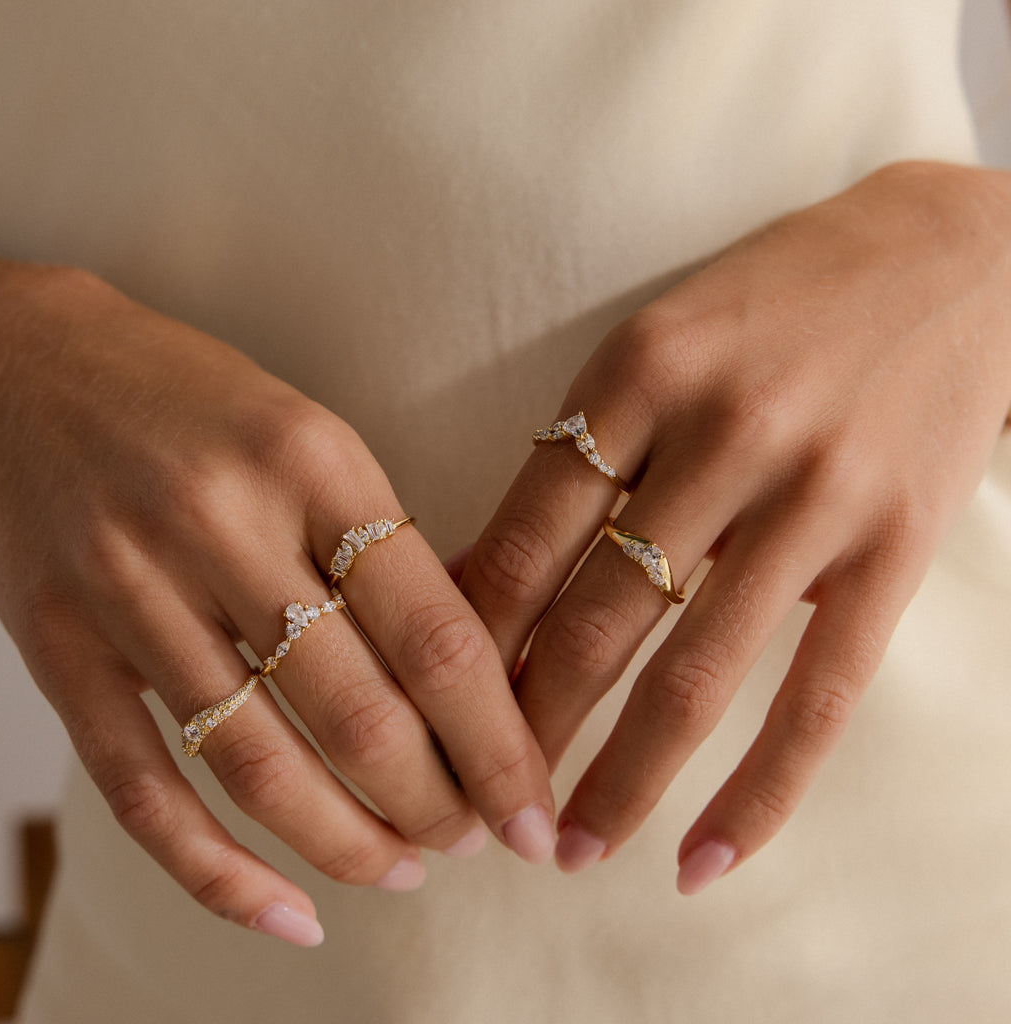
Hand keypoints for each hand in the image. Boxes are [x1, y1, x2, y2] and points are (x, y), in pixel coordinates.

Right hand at [0, 262, 554, 944]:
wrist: (25, 365)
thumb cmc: (196, 402)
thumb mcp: (312, 438)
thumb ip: (387, 548)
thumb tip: (479, 674)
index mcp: (314, 459)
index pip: (435, 633)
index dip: (500, 741)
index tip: (535, 806)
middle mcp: (223, 523)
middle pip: (359, 714)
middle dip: (437, 805)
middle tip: (477, 838)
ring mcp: (129, 589)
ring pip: (261, 765)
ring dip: (349, 844)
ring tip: (403, 869)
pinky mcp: (57, 646)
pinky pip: (143, 789)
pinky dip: (218, 873)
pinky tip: (287, 914)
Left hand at [459, 161, 1010, 891]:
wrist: (952, 259)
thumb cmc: (777, 303)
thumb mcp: (657, 343)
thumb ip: (581, 455)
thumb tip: (474, 571)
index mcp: (642, 372)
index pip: (527, 533)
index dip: (470, 636)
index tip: (431, 705)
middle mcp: (724, 433)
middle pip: (596, 613)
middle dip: (527, 725)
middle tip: (481, 802)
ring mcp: (817, 494)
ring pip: (694, 671)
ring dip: (621, 777)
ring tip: (571, 848)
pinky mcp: (895, 547)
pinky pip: (818, 694)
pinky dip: (758, 792)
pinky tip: (701, 858)